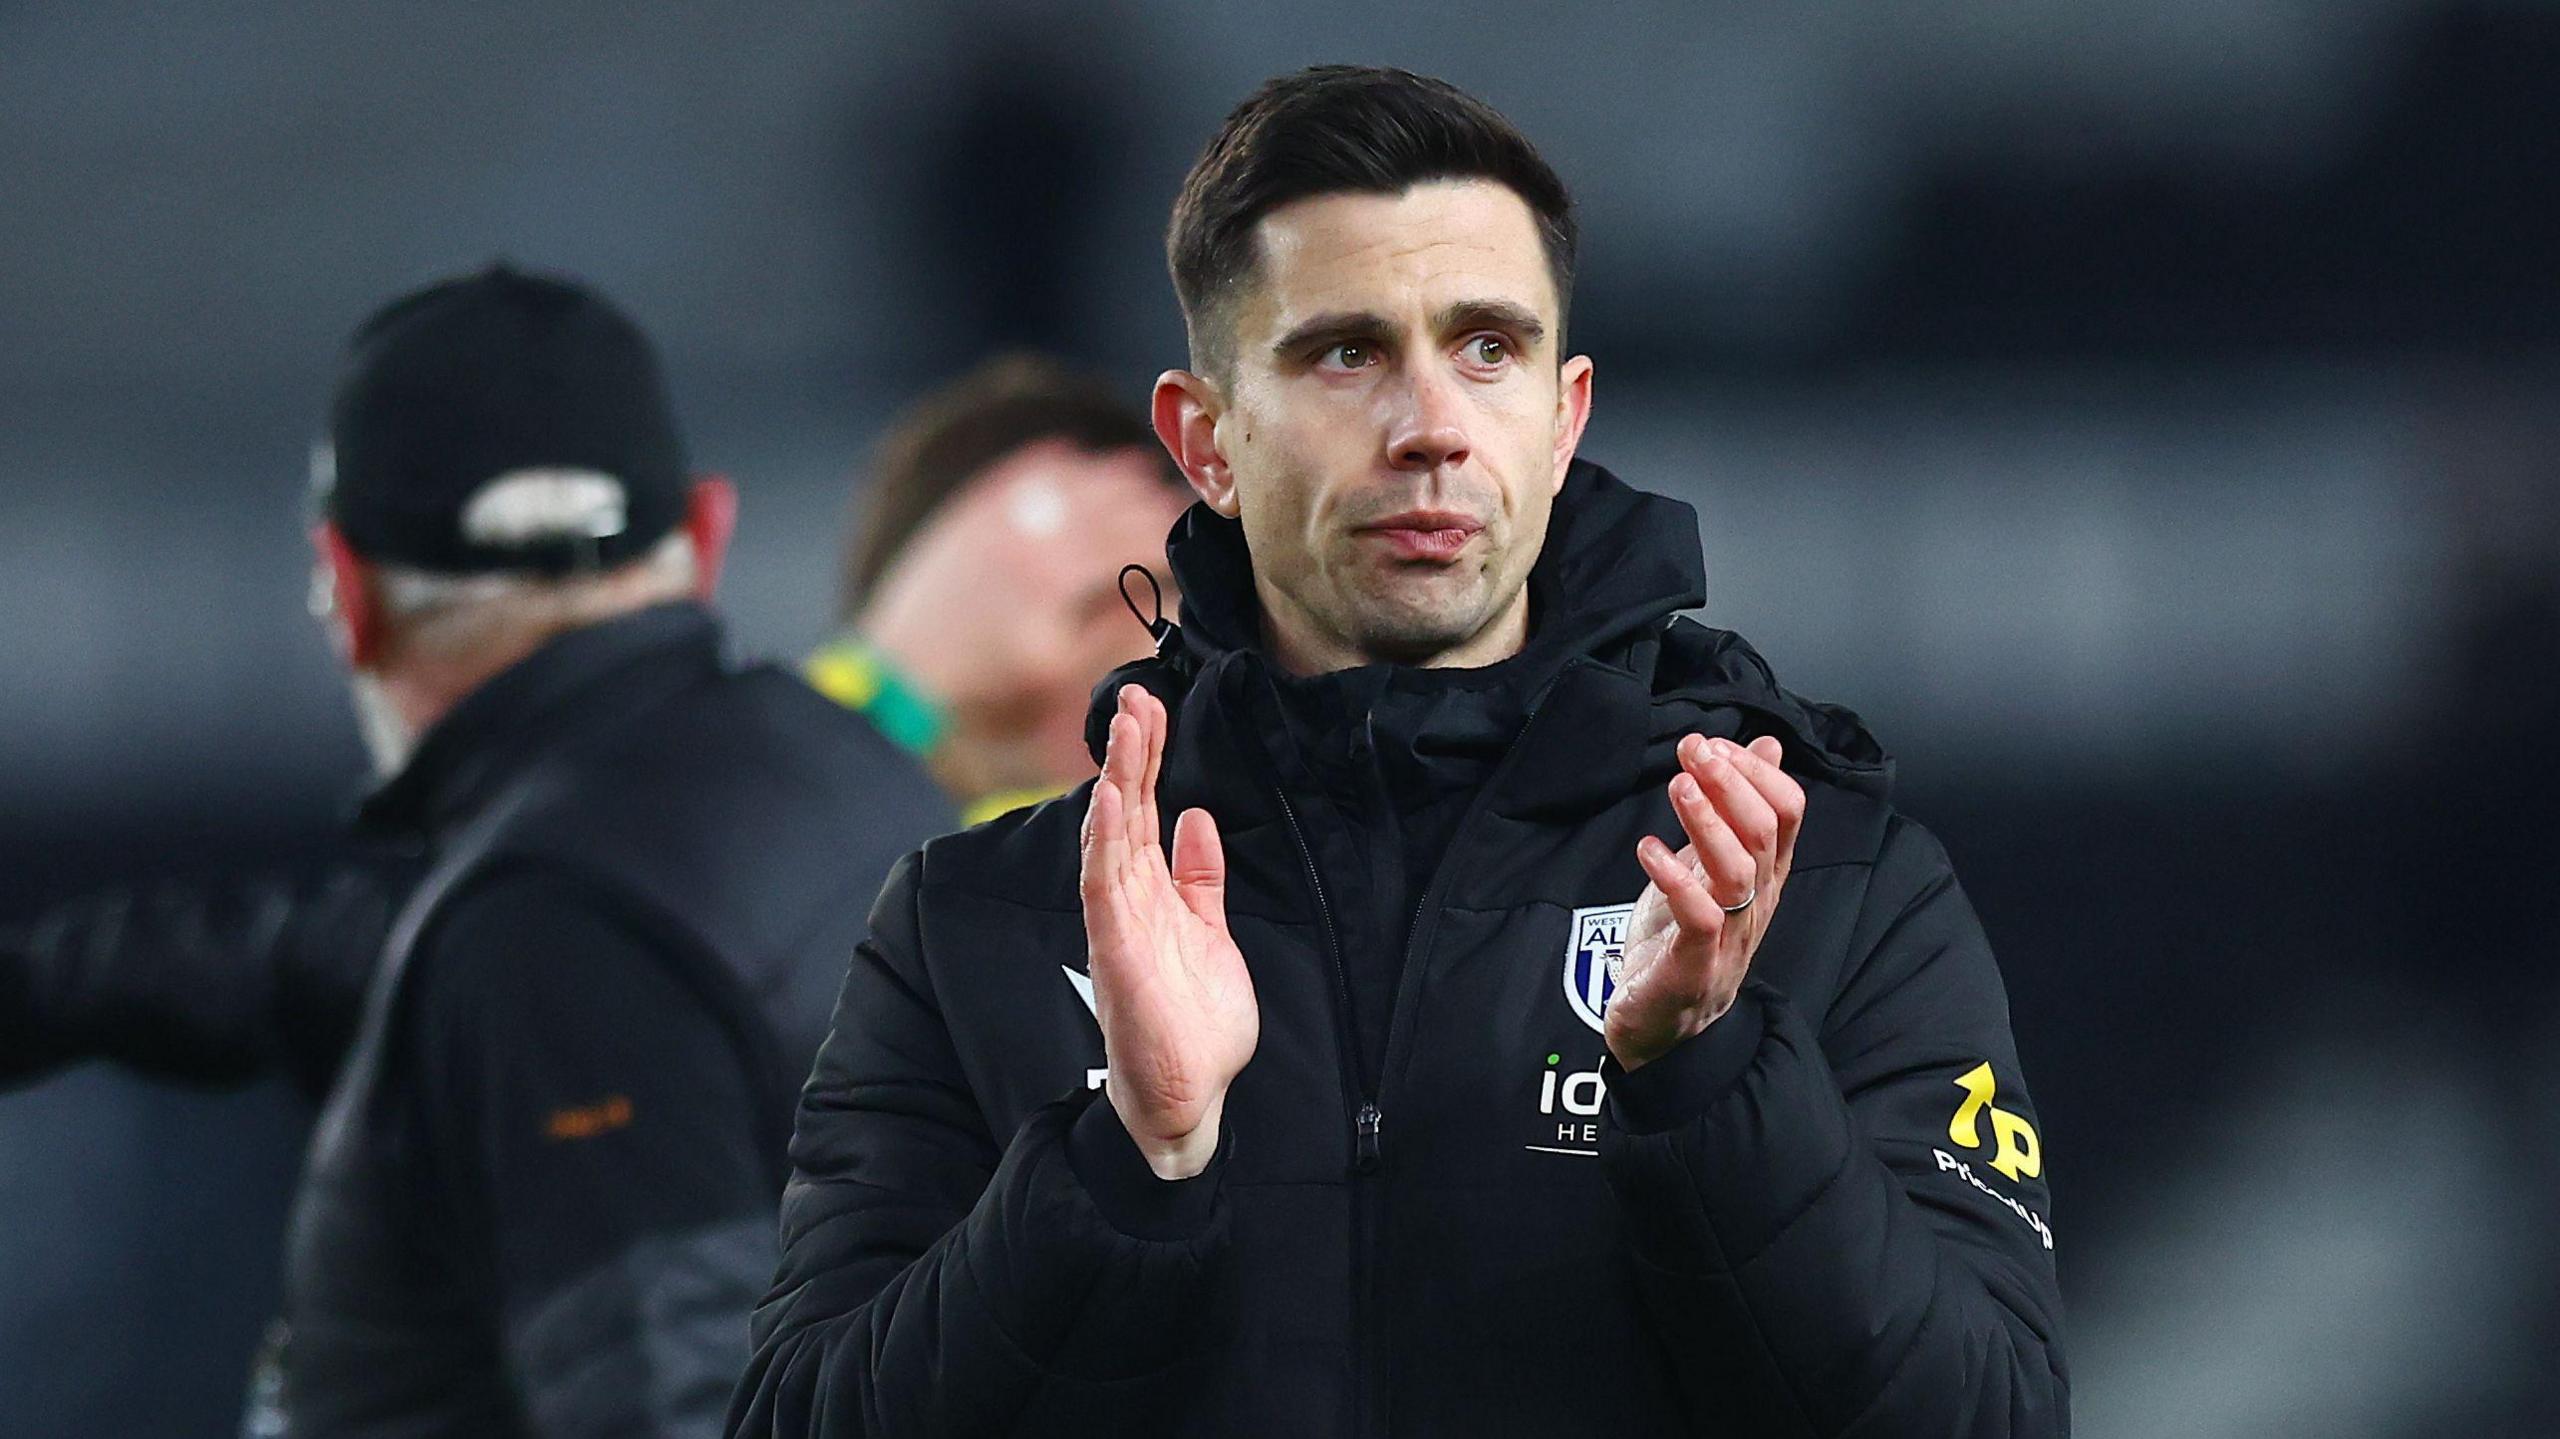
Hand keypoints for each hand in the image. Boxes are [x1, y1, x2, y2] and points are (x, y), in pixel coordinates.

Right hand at [1079, 684, 1258, 1178]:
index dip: (1145, 760)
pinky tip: (1110, 800)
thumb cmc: (1194, 1024)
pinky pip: (1104, 888)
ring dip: (1117, 781)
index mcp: (1151, 894)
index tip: (1150, 708)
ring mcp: (1119, 925)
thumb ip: (1200, 878)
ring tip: (1125, 729)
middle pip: (1123, 813)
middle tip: (1135, 696)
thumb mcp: (1210, 933)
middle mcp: (1128, 903)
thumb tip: (1197, 820)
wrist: (1190, 1097)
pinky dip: (1105, 841)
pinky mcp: (1118, 952)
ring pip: (1111, 838)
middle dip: (1129, 753)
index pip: (1142, 812)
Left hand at [1606, 735, 1804, 1070]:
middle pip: (1764, 832)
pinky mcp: (1694, 965)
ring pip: (1737, 870)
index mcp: (1765, 877)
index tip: (1713, 743)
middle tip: (1694, 749)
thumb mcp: (1710, 864)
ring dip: (1707, 821)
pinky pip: (1699, 918)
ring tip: (1677, 785)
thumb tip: (1766, 745)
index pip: (1788, 812)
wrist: (1661, 1029)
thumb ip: (1736, 809)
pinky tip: (1648, 849)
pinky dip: (1675, 878)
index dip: (1755, 771)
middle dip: (1730, 782)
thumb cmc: (1682, 941)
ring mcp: (1730, 936)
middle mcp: (1757, 903)